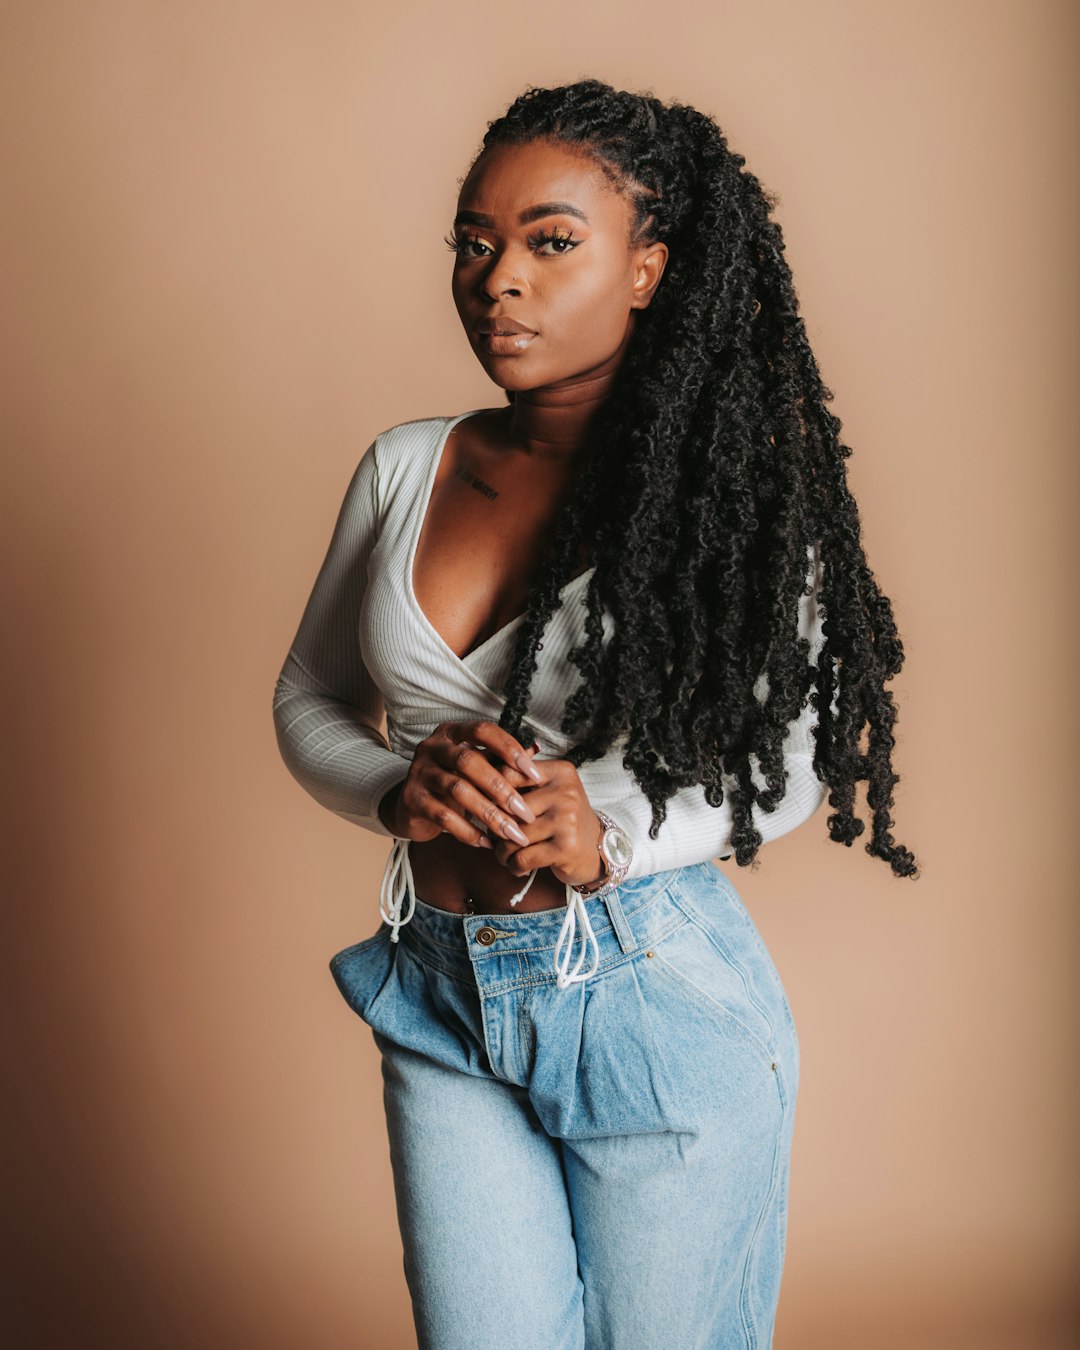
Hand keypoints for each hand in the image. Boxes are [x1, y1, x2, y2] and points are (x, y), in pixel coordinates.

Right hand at [378, 720, 542, 849]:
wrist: (412, 806)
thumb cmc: (452, 781)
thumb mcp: (477, 767)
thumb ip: (502, 759)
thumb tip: (537, 747)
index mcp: (452, 732)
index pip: (482, 731)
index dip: (509, 749)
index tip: (534, 774)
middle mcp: (432, 747)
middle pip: (469, 762)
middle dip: (502, 789)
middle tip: (526, 813)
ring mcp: (419, 772)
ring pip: (458, 790)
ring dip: (489, 814)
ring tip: (512, 834)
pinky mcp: (412, 800)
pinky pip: (444, 816)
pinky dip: (469, 832)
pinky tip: (487, 843)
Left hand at [490, 756, 606, 888]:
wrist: (599, 849)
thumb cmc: (564, 819)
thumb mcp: (549, 792)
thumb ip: (520, 782)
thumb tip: (475, 772)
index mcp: (559, 772)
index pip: (509, 773)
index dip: (490, 791)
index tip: (486, 806)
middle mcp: (566, 791)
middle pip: (508, 808)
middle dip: (494, 828)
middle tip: (494, 838)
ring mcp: (568, 819)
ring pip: (513, 836)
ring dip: (502, 852)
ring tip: (504, 855)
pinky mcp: (566, 847)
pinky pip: (523, 858)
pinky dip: (514, 866)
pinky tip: (517, 866)